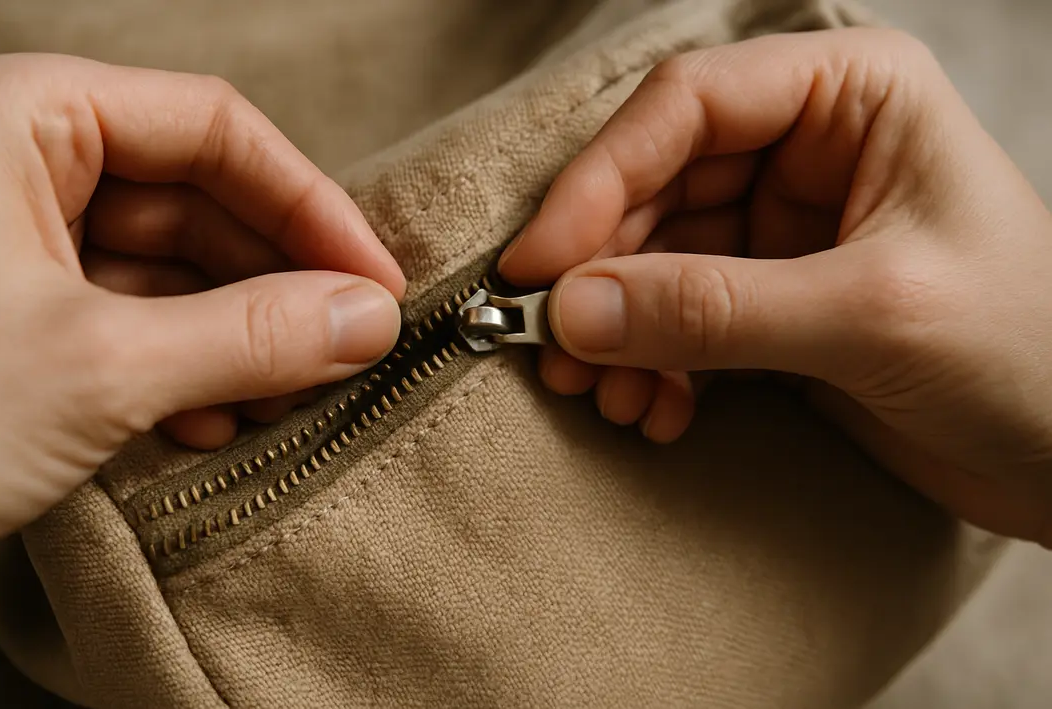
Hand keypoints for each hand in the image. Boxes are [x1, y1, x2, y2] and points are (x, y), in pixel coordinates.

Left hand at [0, 54, 404, 538]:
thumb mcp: (97, 366)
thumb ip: (250, 334)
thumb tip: (367, 318)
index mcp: (25, 120)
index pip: (215, 128)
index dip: (312, 205)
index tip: (376, 279)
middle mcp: (21, 168)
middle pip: (202, 202)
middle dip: (279, 286)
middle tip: (345, 350)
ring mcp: (17, 246)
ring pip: (171, 270)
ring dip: (239, 340)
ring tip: (287, 401)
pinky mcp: (17, 318)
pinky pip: (131, 321)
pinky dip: (185, 372)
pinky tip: (214, 423)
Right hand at [499, 28, 1051, 546]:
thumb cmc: (1027, 353)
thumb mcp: (868, 318)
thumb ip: (716, 309)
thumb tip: (573, 312)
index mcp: (851, 96)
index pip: (687, 107)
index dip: (598, 182)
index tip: (538, 267)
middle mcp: (808, 148)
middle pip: (654, 188)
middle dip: (600, 277)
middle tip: (554, 352)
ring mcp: (783, 229)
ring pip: (654, 261)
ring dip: (618, 333)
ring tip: (608, 399)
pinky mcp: (772, 301)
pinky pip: (679, 318)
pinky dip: (655, 366)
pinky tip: (659, 412)